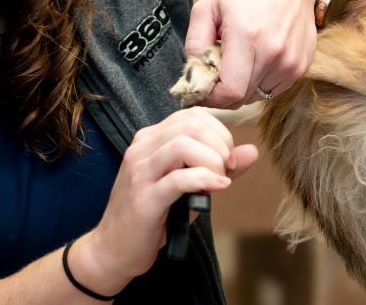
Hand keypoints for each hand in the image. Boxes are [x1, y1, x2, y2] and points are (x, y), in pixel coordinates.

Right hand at [77, 108, 257, 290]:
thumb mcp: (187, 186)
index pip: (193, 116)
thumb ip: (217, 166)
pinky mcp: (144, 198)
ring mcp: (140, 171)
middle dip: (220, 145)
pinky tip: (216, 188)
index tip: (228, 159)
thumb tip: (252, 151)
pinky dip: (204, 180)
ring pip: (183, 145)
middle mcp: (142, 148)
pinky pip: (179, 179)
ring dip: (212, 161)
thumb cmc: (152, 216)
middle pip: (191, 124)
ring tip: (218, 179)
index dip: (220, 133)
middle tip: (225, 170)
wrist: (114, 249)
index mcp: (150, 139)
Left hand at [185, 0, 317, 107]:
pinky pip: (272, 90)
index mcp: (247, 37)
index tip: (200, 90)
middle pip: (241, 98)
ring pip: (256, 97)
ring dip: (241, 87)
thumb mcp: (208, 6)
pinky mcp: (301, 67)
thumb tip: (193, 74)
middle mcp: (273, 54)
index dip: (211, 98)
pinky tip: (254, 60)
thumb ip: (195, 41)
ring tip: (237, 61)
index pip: (229, 92)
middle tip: (214, 75)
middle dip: (222, 93)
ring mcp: (291, 63)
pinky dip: (259, 82)